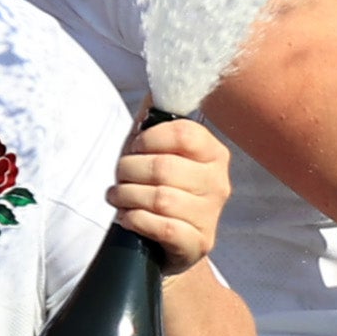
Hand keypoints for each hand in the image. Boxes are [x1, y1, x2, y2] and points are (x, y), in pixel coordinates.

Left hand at [109, 116, 229, 265]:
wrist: (168, 244)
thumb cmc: (160, 191)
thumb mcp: (156, 154)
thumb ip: (154, 123)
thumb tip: (155, 91)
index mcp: (214, 154)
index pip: (184, 134)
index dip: (150, 139)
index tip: (134, 148)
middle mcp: (219, 183)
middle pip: (165, 167)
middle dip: (129, 171)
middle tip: (120, 178)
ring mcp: (211, 215)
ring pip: (161, 198)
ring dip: (128, 196)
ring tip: (117, 197)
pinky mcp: (199, 243)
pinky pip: (164, 227)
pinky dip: (137, 220)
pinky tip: (128, 217)